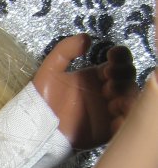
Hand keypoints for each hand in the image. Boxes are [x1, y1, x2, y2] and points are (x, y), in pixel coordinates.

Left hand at [34, 33, 136, 149]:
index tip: (111, 56)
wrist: (36, 125)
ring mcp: (108, 111)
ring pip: (131, 99)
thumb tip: (86, 38)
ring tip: (111, 98)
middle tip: (107, 80)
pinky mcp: (107, 129)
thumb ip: (66, 49)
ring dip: (126, 95)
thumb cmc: (42, 98)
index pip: (119, 62)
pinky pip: (125, 123)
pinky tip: (114, 112)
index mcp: (96, 77)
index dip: (121, 56)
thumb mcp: (51, 69)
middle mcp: (106, 92)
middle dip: (122, 76)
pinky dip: (126, 117)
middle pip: (128, 78)